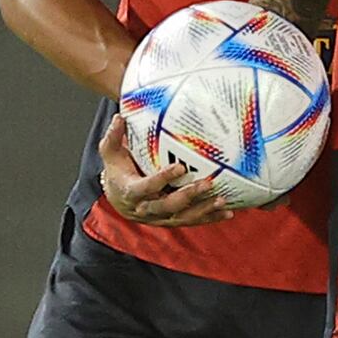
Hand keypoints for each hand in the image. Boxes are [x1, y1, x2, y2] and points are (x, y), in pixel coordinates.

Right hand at [97, 114, 235, 227]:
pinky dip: (209, 218)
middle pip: (167, 206)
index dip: (163, 179)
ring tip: (221, 201)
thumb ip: (113, 136)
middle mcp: (145, 208)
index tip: (180, 167)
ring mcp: (159, 217)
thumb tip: (119, 117)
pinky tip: (227, 213)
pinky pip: (191, 221)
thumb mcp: (110, 153)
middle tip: (207, 183)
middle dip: (188, 196)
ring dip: (202, 210)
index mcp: (131, 192)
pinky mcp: (171, 220)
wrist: (119, 198)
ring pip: (182, 217)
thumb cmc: (117, 171)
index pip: (147, 187)